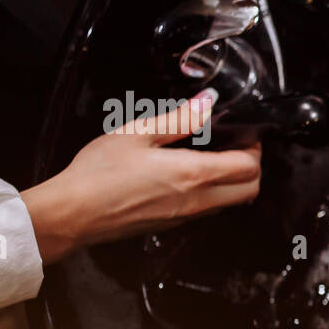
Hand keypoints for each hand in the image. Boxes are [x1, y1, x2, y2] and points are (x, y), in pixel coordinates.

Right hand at [20, 91, 260, 264]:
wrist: (74, 213)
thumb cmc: (99, 173)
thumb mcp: (138, 132)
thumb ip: (179, 120)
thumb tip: (206, 104)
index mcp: (194, 174)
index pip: (249, 167)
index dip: (254, 148)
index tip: (244, 134)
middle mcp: (198, 200)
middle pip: (251, 190)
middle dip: (252, 168)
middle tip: (237, 148)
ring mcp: (188, 216)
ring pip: (233, 203)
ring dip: (235, 183)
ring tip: (215, 159)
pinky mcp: (175, 224)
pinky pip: (210, 211)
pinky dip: (215, 195)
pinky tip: (191, 177)